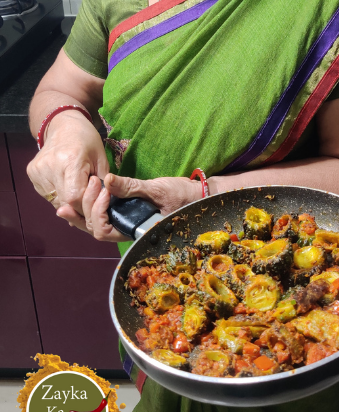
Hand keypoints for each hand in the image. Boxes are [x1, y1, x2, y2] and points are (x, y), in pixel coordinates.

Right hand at [26, 110, 108, 228]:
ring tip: (77, 186)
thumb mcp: (102, 160)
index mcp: (70, 161)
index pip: (75, 197)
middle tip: (89, 195)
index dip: (87, 202)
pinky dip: (59, 194)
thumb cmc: (88, 141)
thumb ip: (102, 185)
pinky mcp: (31, 173)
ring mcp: (37, 171)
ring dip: (68, 201)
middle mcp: (49, 167)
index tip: (96, 198)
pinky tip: (66, 183)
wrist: (63, 126)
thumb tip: (100, 207)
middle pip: (64, 201)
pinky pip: (47, 194)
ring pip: (54, 200)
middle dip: (79, 204)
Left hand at [79, 173, 205, 241]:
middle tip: (81, 191)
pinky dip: (89, 210)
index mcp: (136, 229)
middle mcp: (128, 230)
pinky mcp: (127, 215)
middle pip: (95, 230)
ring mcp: (126, 224)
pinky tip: (79, 203)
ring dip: (81, 213)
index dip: (97, 212)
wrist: (197, 196)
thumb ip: (132, 187)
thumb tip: (108, 180)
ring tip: (67, 202)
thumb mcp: (158, 189)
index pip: (104, 231)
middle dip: (83, 212)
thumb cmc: (182, 196)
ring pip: (96, 225)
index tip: (104, 191)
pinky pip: (104, 217)